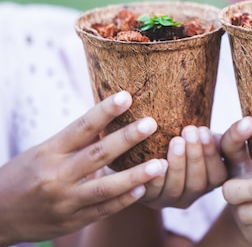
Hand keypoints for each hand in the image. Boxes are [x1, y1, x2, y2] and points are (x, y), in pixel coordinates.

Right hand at [0, 91, 165, 245]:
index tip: (127, 96)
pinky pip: (102, 210)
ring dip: (135, 176)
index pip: (80, 128)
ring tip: (160, 164)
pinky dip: (124, 200)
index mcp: (48, 152)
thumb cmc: (26, 174)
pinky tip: (144, 190)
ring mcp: (64, 201)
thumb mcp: (43, 152)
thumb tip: (111, 115)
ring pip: (104, 188)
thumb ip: (76, 140)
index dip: (104, 111)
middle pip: (96, 155)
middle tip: (152, 124)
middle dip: (126, 139)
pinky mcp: (71, 221)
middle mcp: (56, 176)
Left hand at [140, 124, 227, 208]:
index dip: (210, 154)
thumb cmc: (194, 140)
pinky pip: (151, 193)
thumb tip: (249, 122)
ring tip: (176, 141)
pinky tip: (156, 160)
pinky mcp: (149, 199)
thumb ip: (233, 135)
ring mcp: (170, 200)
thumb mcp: (213, 138)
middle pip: (197, 184)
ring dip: (177, 164)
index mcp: (211, 183)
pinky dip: (154, 177)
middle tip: (190, 131)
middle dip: (194, 156)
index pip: (216, 175)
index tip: (204, 130)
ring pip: (175, 189)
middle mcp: (193, 196)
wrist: (159, 146)